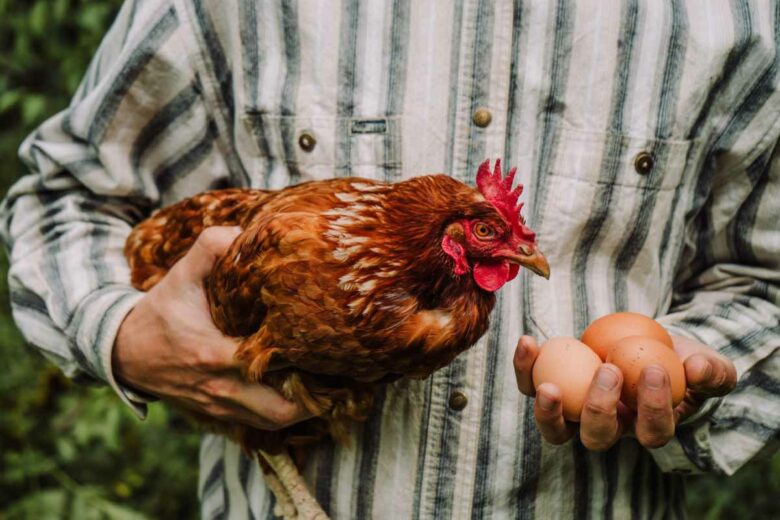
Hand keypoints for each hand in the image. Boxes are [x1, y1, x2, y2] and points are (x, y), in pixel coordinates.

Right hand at [113, 227, 309, 430]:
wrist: (124, 352)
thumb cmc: (160, 313)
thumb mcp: (181, 276)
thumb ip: (210, 248)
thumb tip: (244, 232)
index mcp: (214, 355)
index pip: (272, 367)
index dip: (306, 359)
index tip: (329, 343)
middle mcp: (221, 388)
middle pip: (283, 410)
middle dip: (316, 395)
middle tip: (338, 368)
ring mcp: (220, 407)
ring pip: (276, 421)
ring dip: (304, 406)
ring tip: (326, 380)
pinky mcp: (219, 415)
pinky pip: (261, 423)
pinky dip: (284, 411)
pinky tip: (300, 389)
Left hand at [513, 335, 736, 449]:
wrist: (647, 341)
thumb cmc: (681, 358)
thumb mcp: (707, 364)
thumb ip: (712, 372)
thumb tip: (696, 370)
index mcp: (648, 427)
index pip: (652, 432)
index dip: (654, 408)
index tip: (655, 370)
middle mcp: (610, 427)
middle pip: (597, 437)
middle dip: (600, 409)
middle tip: (610, 370)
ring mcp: (576, 411)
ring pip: (556, 429)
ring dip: (548, 412)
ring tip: (549, 386)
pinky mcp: (552, 387)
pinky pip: (531, 384)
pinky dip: (525, 367)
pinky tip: (528, 342)